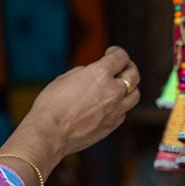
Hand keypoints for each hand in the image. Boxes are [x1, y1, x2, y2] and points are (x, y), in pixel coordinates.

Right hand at [17, 46, 140, 163]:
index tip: (111, 53)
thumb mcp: (66, 78)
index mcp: (100, 74)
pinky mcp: (111, 126)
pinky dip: (120, 106)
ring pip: (135, 95)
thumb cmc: (52, 104)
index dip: (117, 52)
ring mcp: (114, 110)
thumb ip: (85, 72)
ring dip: (129, 88)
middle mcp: (113, 91)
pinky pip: (123, 113)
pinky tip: (109, 106)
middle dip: (128, 67)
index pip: (121, 57)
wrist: (49, 133)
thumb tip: (92, 73)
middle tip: (121, 67)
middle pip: (133, 75)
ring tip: (120, 88)